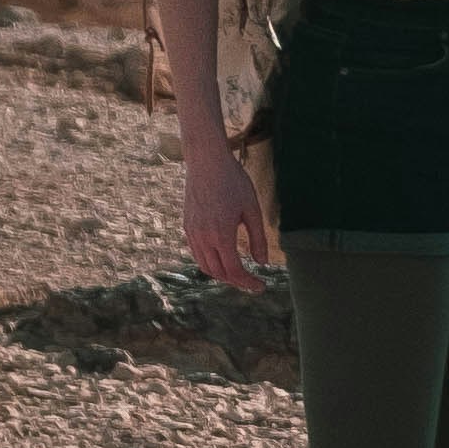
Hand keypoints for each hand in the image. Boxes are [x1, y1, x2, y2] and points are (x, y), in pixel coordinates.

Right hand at [182, 142, 272, 286]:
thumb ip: (258, 239)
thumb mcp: (252, 209)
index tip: (261, 286)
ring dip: (222, 274)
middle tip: (252, 282)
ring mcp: (192, 232)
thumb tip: (261, 263)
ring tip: (238, 273)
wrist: (206, 160)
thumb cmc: (233, 181)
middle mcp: (203, 237)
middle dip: (236, 281)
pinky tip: (223, 258)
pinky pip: (197, 254)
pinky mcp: (187, 226)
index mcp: (220, 235)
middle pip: (218, 272)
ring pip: (205, 266)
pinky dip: (210, 262)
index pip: (234, 271)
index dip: (248, 283)